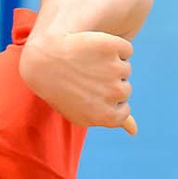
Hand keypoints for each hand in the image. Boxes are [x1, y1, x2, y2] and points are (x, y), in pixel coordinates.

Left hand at [20, 30, 136, 134]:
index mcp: (107, 116)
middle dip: (109, 84)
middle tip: (83, 79)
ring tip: (85, 64)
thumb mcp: (83, 114)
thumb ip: (111, 121)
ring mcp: (115, 69)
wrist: (43, 61)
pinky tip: (92, 49)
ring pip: (125, 68)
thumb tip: (134, 131)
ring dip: (111, 65)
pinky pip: (125, 49)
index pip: (123, 111)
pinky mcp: (112, 47)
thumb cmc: (62, 92)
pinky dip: (114, 47)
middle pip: (125, 89)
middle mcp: (114, 94)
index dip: (107, 103)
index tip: (88, 97)